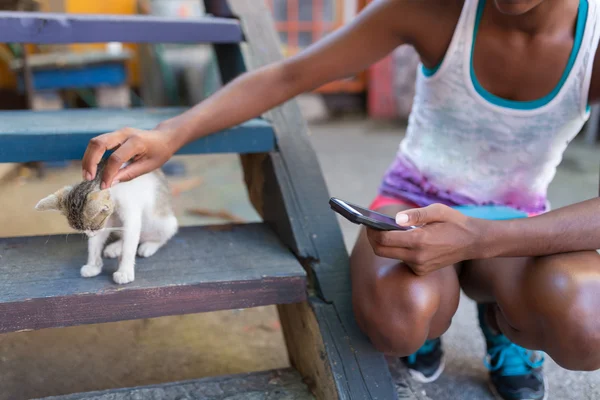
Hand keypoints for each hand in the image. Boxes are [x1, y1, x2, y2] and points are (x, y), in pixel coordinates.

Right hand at [82, 127, 176, 188]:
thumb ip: (129, 174)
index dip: (108, 173)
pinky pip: (99, 143)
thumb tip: (110, 182)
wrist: (164, 137)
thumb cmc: (159, 153)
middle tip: (88, 178)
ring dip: (88, 158)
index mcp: (136, 142)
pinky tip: (92, 167)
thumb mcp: (148, 166)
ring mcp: (119, 132)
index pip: (116, 158)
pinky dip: (93, 155)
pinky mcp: (115, 135)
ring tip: (87, 174)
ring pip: (95, 141)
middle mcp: (125, 134)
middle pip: (99, 143)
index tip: (104, 186)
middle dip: (90, 161)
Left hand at [366, 204, 486, 274]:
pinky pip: (402, 260)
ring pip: (391, 255)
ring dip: (385, 244)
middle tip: (370, 227)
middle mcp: (417, 257)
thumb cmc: (454, 222)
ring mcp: (419, 266)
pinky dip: (398, 249)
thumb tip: (395, 219)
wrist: (473, 242)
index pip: (385, 239)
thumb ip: (415, 214)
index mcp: (419, 240)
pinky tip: (401, 239)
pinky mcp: (421, 271)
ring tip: (384, 229)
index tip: (367, 222)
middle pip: (382, 251)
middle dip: (373, 239)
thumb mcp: (437, 210)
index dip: (372, 231)